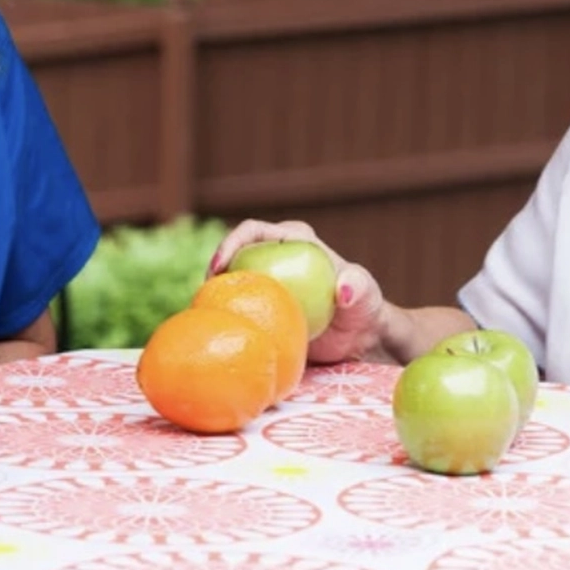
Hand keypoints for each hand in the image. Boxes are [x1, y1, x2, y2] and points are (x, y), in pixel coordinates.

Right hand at [209, 219, 389, 364]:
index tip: (219, 267)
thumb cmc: (363, 308)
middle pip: (232, 256)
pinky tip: (218, 332)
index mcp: (294, 240)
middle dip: (212, 272)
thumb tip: (344, 290)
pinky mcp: (261, 307)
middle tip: (204, 297)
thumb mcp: (366, 294)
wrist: (359, 338)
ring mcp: (264, 282)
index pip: (253, 231)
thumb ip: (359, 287)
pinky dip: (224, 315)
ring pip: (229, 283)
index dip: (231, 243)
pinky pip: (236, 307)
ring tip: (205, 315)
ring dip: (214, 295)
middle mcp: (274, 256)